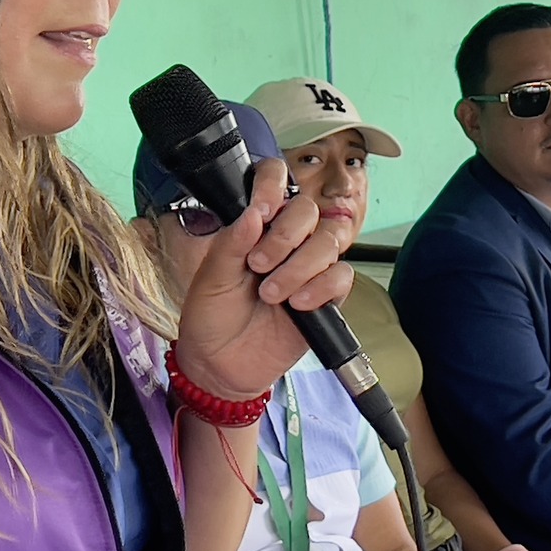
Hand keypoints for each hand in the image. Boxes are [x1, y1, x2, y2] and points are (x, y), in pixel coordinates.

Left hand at [165, 158, 354, 398]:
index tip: (262, 210)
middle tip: (258, 264)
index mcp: (256, 226)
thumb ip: (231, 243)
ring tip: (271, 293)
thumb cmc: (212, 318)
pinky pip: (341, 276)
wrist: (221, 367)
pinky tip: (297, 304)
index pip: (276, 183)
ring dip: (300, 266)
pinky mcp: (326, 296)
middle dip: (286, 235)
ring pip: (329, 241)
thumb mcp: (209, 279)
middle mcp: (286, 241)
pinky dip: (321, 287)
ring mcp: (309, 267)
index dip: (274, 186)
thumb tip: (253, 212)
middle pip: (309, 210)